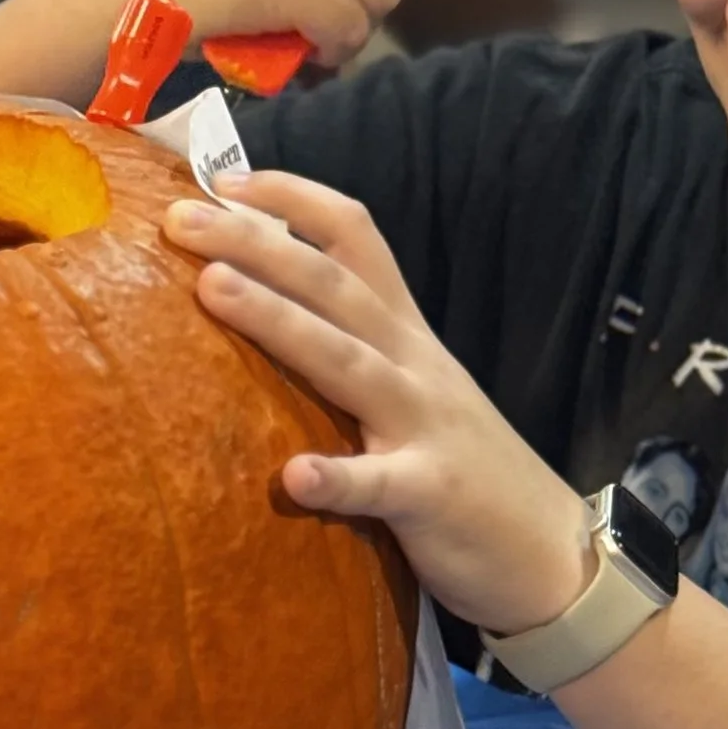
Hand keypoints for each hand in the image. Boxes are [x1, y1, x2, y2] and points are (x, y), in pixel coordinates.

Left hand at [166, 169, 594, 636]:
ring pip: (347, 360)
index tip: (224, 179)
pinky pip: (381, 484)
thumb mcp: (414, 386)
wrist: (547, 549)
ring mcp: (425, 426)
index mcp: (406, 333)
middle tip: (179, 217)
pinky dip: (338, 477)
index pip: (356, 238)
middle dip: (256, 242)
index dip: (294, 199)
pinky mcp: (432, 494)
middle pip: (335, 283)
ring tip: (212, 288)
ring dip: (279, 321)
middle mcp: (414, 363)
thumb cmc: (462, 465)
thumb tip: (265, 306)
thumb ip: (354, 346)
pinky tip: (292, 477)